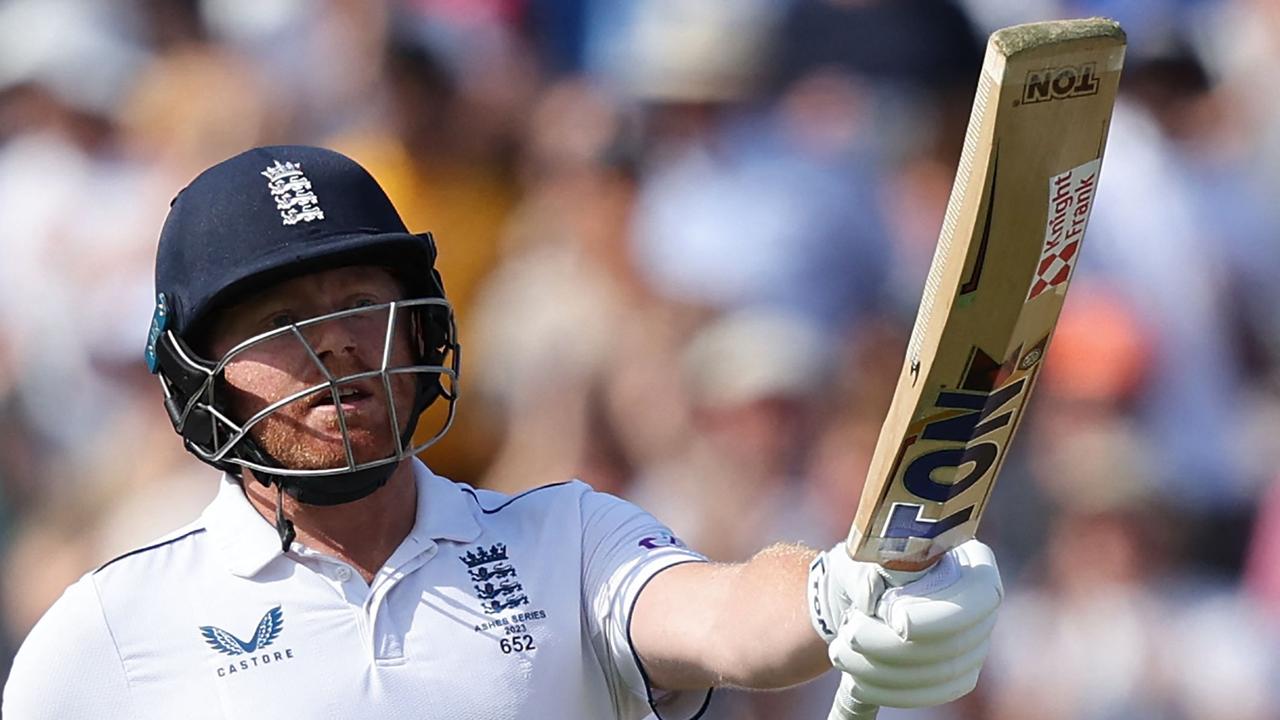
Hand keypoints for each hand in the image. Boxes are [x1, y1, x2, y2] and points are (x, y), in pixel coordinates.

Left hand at [808, 540, 1002, 707]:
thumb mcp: (855, 557)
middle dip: (892, 645)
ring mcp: (976, 641)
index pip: (979, 594)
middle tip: (849, 634)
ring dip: (882, 669)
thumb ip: (865, 570)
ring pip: (941, 672)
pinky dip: (889, 690)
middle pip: (954, 641)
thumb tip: (872, 597)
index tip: (894, 619)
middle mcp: (982, 602)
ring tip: (841, 652)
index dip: (939, 616)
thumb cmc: (859, 571)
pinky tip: (856, 679)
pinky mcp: (959, 674)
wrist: (853, 602)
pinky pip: (932, 693)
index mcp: (969, 560)